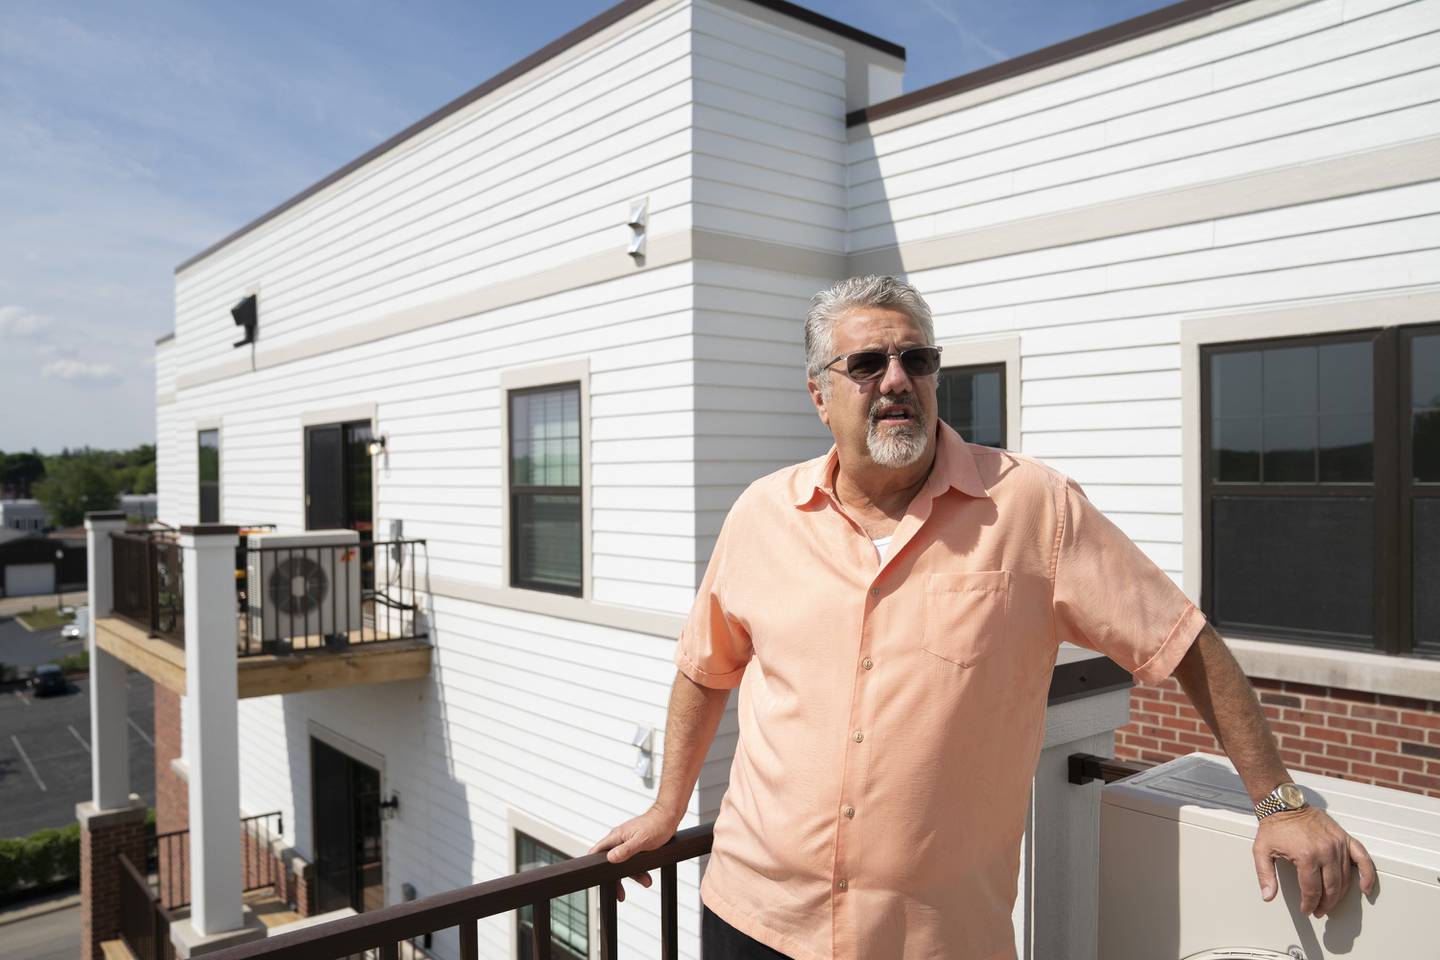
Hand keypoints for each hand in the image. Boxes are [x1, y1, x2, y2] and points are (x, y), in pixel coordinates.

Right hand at [588, 804, 680, 902]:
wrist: (668, 817)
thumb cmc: (656, 825)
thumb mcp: (640, 841)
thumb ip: (625, 850)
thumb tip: (610, 858)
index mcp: (616, 836)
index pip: (597, 852)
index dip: (594, 866)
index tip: (600, 880)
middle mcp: (619, 839)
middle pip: (610, 862)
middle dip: (617, 878)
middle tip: (621, 893)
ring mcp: (627, 841)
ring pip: (623, 863)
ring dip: (634, 875)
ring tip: (645, 882)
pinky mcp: (635, 844)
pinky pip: (632, 860)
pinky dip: (639, 869)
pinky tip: (646, 875)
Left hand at [1253, 806, 1376, 917]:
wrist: (1284, 804)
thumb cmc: (1274, 826)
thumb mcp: (1261, 850)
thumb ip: (1265, 875)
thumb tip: (1268, 896)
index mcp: (1306, 856)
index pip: (1312, 890)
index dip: (1309, 904)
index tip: (1307, 910)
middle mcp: (1325, 851)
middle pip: (1331, 888)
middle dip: (1325, 904)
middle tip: (1319, 911)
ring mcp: (1337, 845)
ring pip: (1345, 878)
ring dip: (1340, 895)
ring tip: (1331, 903)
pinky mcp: (1344, 838)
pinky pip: (1362, 858)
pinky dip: (1367, 875)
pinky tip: (1366, 888)